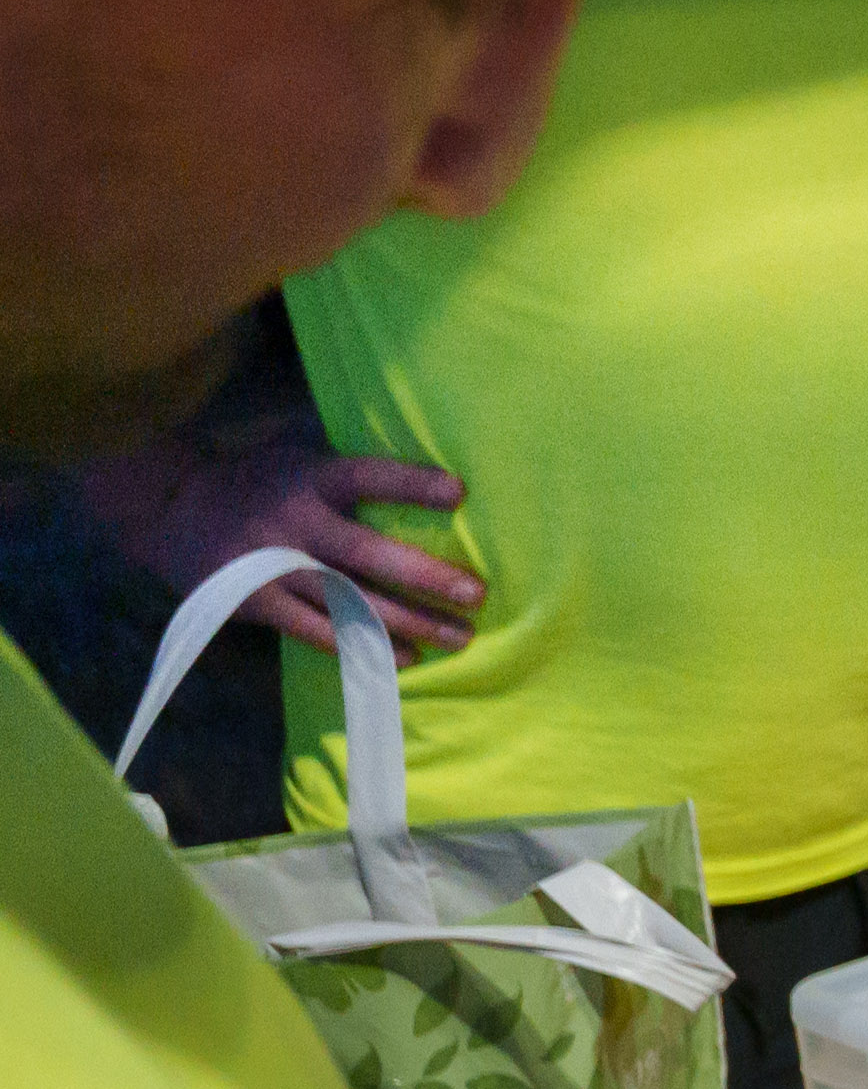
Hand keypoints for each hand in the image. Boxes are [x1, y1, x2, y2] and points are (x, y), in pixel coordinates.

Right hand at [95, 430, 479, 651]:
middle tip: (475, 595)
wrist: (172, 512)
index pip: (366, 477)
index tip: (459, 492)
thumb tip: (417, 430)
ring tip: (460, 638)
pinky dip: (361, 647)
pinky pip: (317, 632)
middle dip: (424, 576)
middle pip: (366, 553)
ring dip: (409, 623)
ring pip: (350, 602)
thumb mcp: (294, 448)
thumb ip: (346, 449)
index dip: (410, 484)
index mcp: (310, 478)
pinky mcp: (258, 603)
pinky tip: (405, 658)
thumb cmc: (257, 477)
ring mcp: (275, 567)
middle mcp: (295, 523)